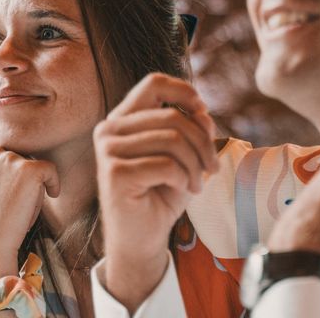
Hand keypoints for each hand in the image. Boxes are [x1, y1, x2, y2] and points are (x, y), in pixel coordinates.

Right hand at [0, 144, 59, 278]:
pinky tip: (51, 195)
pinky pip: (50, 170)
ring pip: (33, 167)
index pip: (4, 154)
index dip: (9, 175)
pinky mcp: (29, 169)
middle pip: (20, 159)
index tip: (5, 194)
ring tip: (19, 207)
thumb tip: (16, 157)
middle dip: (21, 179)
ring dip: (33, 186)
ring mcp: (10, 159)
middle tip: (11, 204)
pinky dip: (54, 183)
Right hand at [95, 73, 216, 312]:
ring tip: (197, 183)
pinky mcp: (114, 173)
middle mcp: (110, 129)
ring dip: (196, 165)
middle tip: (211, 168)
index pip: (154, 83)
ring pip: (172, 140)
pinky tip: (182, 189)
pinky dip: (184, 178)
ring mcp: (108, 150)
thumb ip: (192, 130)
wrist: (141, 237)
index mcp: (123, 118)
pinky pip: (166, 165)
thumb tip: (203, 114)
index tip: (203, 112)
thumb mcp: (184, 156)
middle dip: (202, 143)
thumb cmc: (161, 193)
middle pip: (172, 116)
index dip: (184, 92)